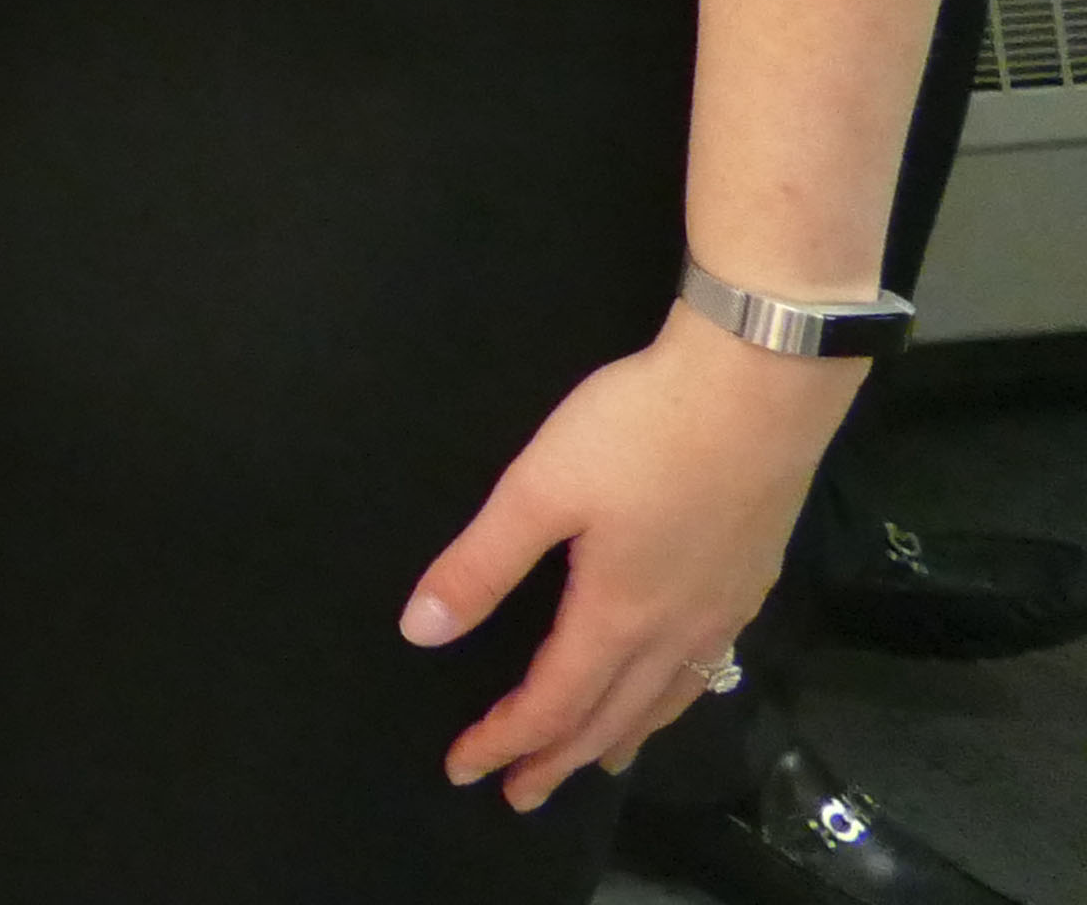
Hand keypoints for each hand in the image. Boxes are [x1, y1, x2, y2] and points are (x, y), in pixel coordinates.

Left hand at [407, 304, 862, 807]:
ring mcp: (723, 607)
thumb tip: (422, 632)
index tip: (463, 769)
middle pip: (612, 718)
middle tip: (520, 796)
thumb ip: (481, 564)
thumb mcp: (540, 489)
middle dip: (559, 760)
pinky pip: (706, 669)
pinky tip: (674, 685)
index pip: (552, 703)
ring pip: (667, 700)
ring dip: (622, 737)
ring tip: (596, 764)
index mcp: (617, 614)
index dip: (505, 741)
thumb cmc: (641, 430)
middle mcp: (677, 628)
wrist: (761, 387)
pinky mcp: (750, 578)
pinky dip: (673, 699)